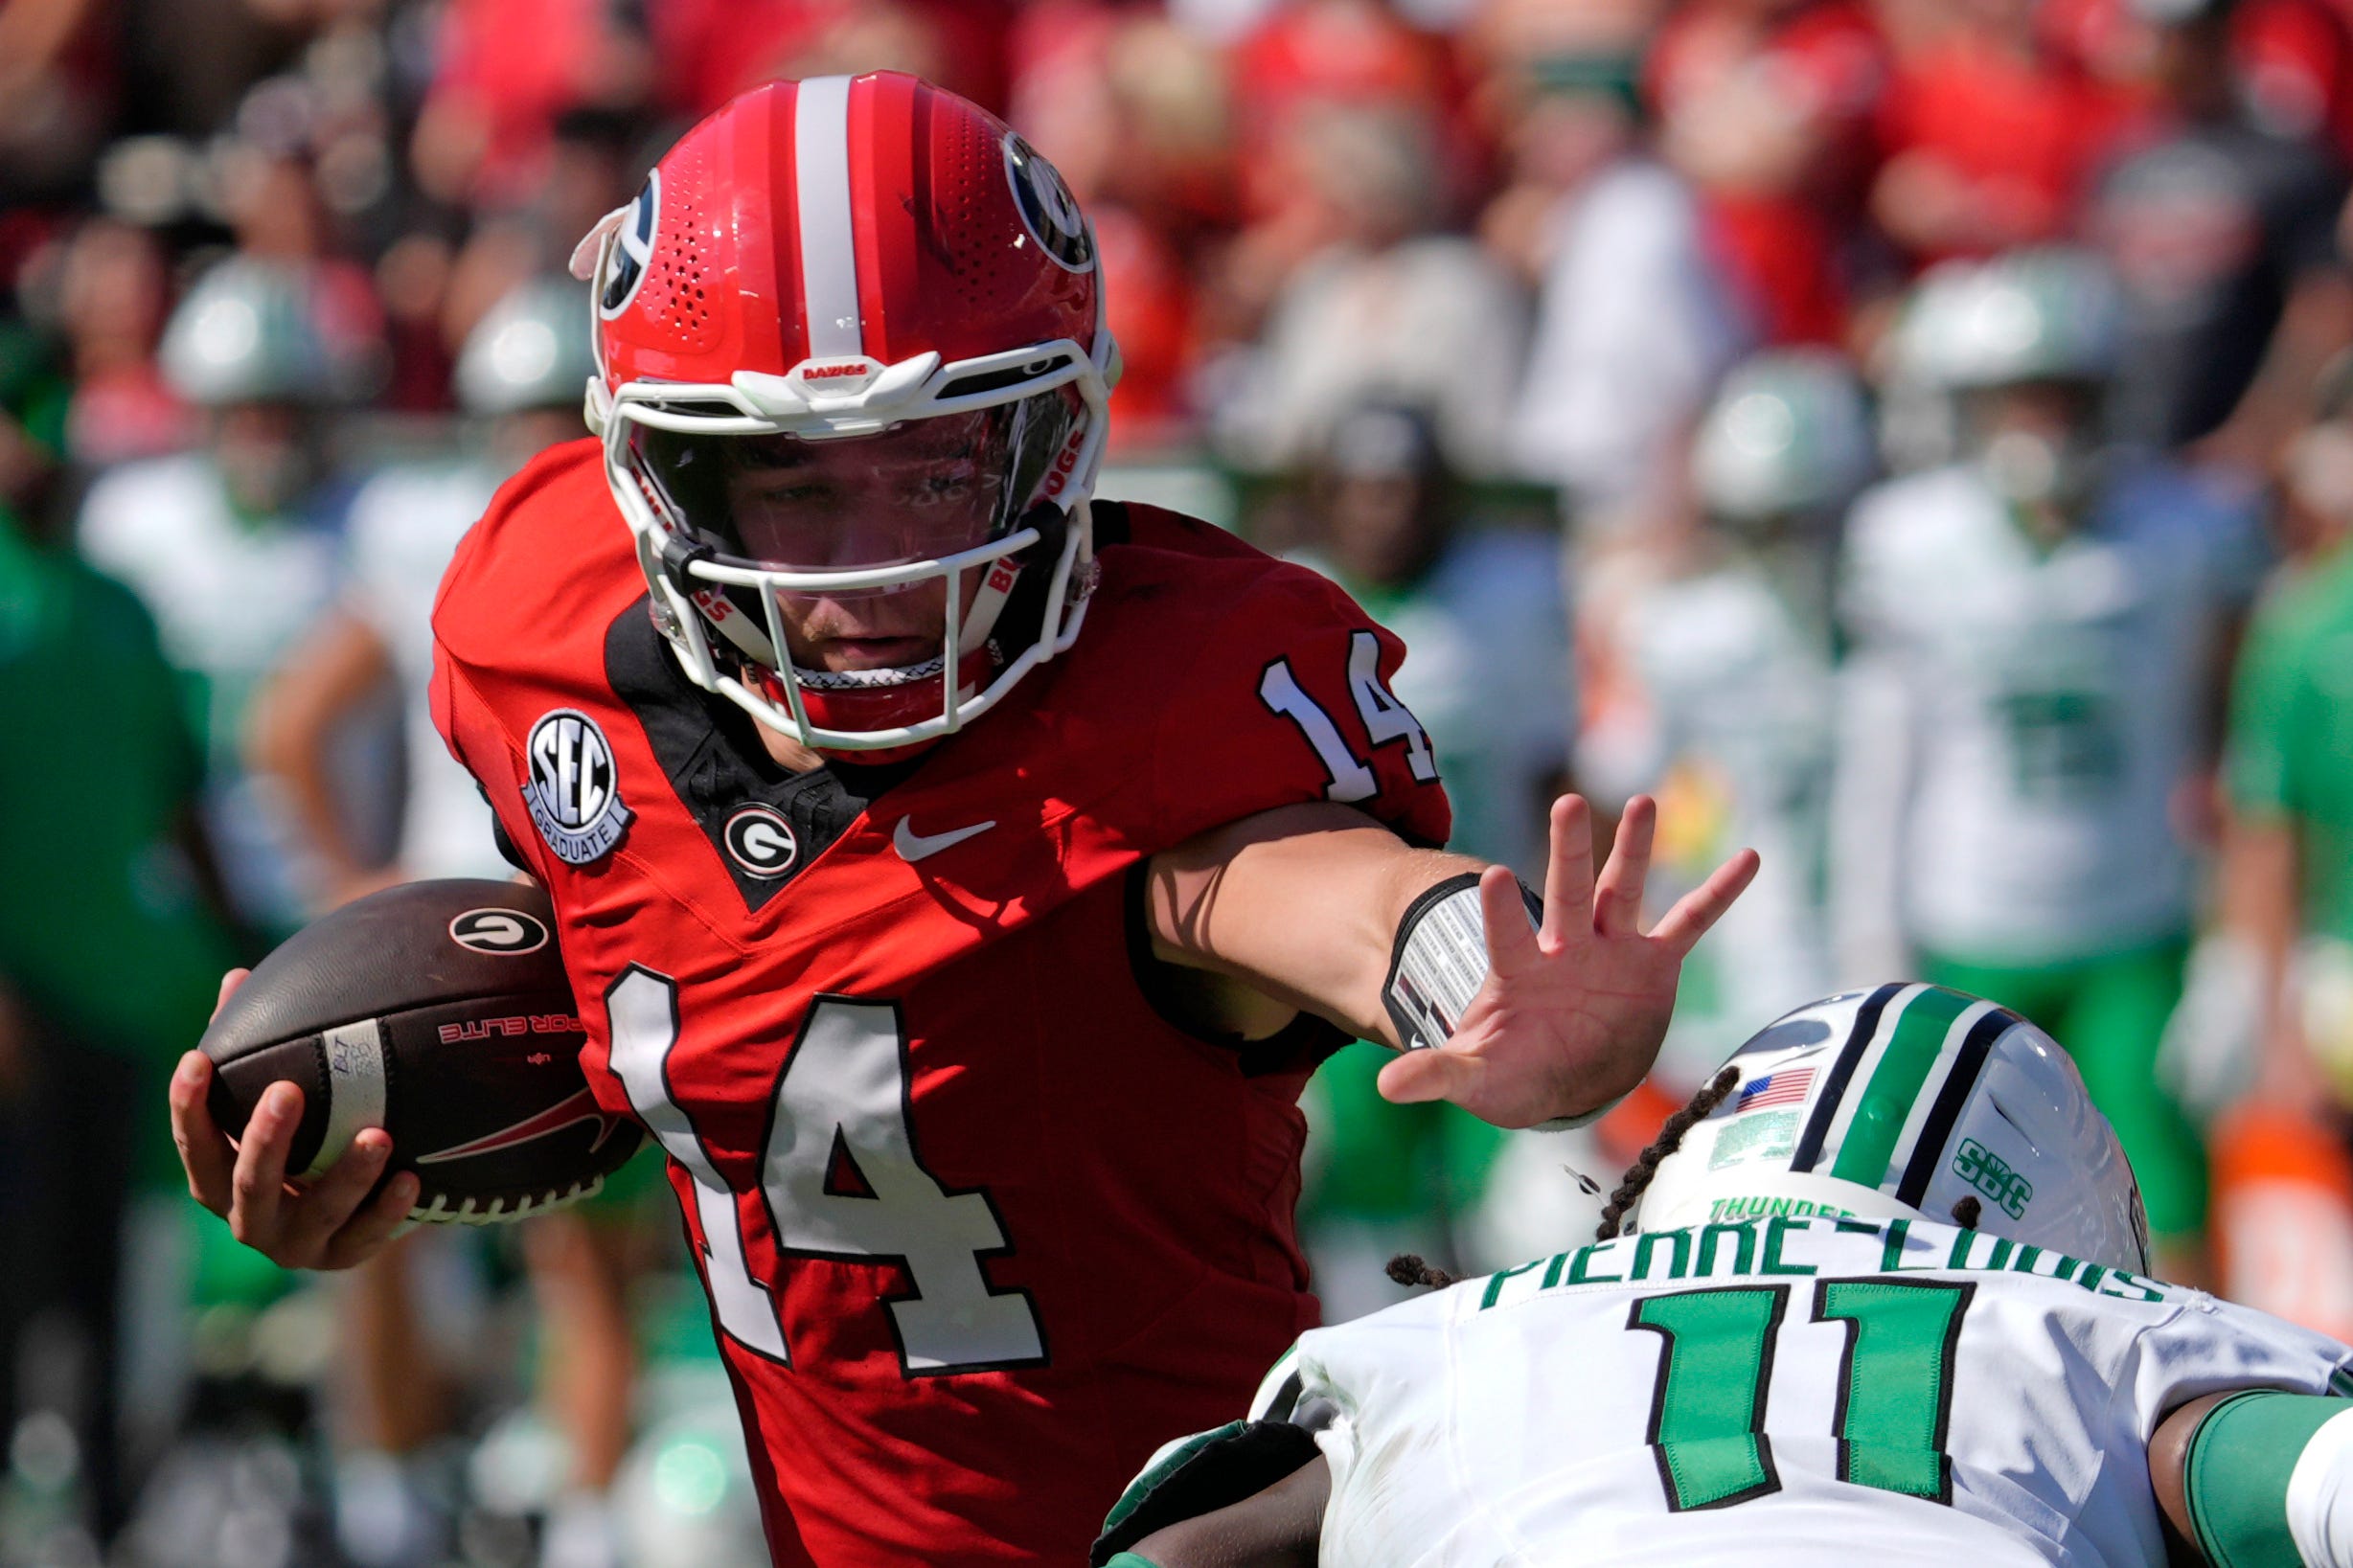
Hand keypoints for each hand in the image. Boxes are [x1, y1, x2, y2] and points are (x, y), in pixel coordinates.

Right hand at [169, 969, 416, 1269]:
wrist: (347, 1211)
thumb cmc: (300, 1137)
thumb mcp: (272, 1095)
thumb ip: (255, 1045)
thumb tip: (238, 975)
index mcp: (218, 1179)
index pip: (193, 1143)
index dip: (188, 1105)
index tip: (196, 1057)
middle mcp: (248, 1217)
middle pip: (245, 1182)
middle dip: (264, 1139)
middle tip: (287, 1091)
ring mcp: (295, 1245)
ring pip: (315, 1214)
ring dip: (345, 1176)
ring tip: (377, 1135)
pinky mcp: (342, 1259)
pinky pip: (367, 1237)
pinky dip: (388, 1211)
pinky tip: (411, 1179)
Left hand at [1376, 794, 1758, 1127]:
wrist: (1562, 1081)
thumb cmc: (1513, 1074)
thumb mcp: (1477, 1080)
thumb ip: (1440, 1074)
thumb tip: (1386, 1086)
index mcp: (1518, 972)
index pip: (1507, 935)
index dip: (1501, 910)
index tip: (1494, 876)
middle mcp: (1564, 949)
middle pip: (1568, 892)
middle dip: (1568, 851)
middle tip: (1566, 802)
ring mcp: (1610, 951)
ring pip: (1623, 890)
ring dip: (1633, 849)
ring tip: (1642, 801)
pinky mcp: (1652, 965)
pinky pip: (1690, 923)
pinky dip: (1718, 893)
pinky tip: (1748, 858)